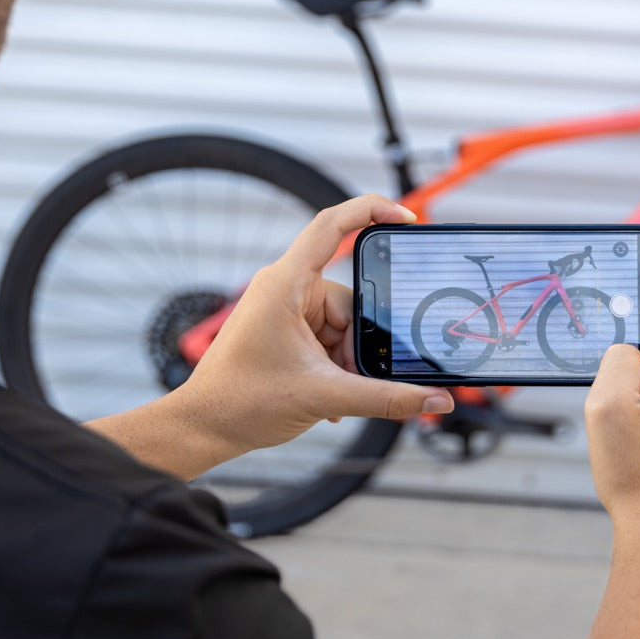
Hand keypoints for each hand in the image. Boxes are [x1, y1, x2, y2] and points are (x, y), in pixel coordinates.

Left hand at [171, 195, 453, 459]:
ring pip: (344, 326)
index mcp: (286, 284)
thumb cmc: (240, 402)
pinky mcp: (287, 330)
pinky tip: (329, 396)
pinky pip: (330, 338)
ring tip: (333, 395)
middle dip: (360, 344)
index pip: (331, 225)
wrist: (203, 427)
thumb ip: (386, 399)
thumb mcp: (324, 396)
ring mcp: (286, 309)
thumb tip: (436, 401)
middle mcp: (286, 289)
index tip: (406, 218)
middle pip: (352, 300)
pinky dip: (337, 366)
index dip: (372, 210)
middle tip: (353, 378)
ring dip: (347, 362)